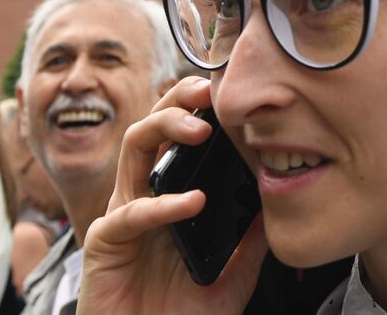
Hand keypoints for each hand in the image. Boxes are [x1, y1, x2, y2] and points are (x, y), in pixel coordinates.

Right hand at [76, 77, 266, 314]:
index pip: (181, 136)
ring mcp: (122, 216)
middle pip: (152, 126)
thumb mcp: (235, 271)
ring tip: (202, 131)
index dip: (201, 109)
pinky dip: (162, 204)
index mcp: (171, 194)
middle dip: (179, 100)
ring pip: (134, 149)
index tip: (233, 93)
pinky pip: (129, 213)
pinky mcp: (105, 244)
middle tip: (211, 93)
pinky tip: (192, 203)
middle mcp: (143, 195)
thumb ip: (253, 238)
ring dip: (166, 128)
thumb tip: (282, 202)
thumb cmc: (185, 313)